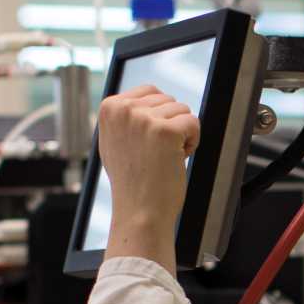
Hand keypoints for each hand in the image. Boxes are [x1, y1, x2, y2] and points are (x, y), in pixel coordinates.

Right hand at [96, 87, 200, 273]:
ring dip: (181, 135)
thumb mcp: (115, 142)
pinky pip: (194, 123)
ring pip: (183, 110)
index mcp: (109, 107)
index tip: (147, 143)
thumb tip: (141, 101)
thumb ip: (125, 118)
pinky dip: (192, 142)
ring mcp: (144, 119)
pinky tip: (176, 160)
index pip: (150, 91)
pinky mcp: (166, 130)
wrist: (140, 212)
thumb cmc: (132, 183)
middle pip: (168, 100)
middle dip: (170, 126)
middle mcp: (124, 109)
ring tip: (163, 158)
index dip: (158, 117)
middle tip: (155, 154)